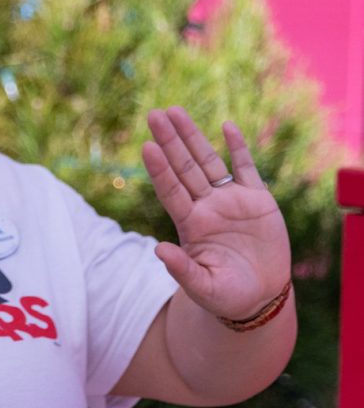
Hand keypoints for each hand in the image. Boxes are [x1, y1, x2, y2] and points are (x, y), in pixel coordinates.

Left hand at [140, 106, 291, 320]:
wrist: (260, 296)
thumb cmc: (226, 295)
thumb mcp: (203, 287)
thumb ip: (182, 269)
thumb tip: (158, 250)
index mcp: (191, 225)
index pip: (170, 190)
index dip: (159, 169)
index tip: (146, 146)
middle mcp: (206, 206)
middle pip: (184, 167)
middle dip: (170, 141)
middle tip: (154, 114)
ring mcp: (230, 201)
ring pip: (208, 162)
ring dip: (193, 137)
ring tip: (175, 111)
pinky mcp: (257, 200)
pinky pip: (246, 168)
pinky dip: (237, 148)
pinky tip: (226, 127)